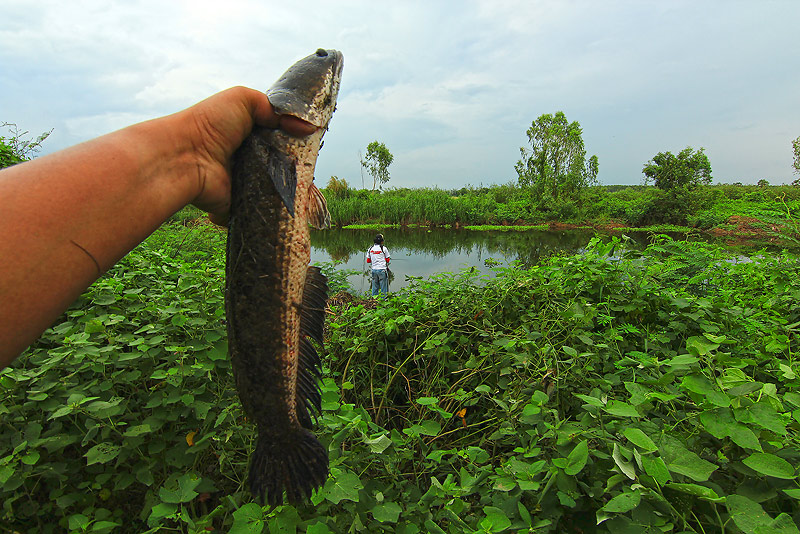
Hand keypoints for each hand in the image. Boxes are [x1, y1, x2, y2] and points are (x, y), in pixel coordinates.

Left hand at [185, 86, 316, 224]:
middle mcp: (251, 159)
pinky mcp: (245, 205)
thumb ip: (277, 108)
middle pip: (285, 166)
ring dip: (293, 192)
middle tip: (309, 171)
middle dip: (300, 170)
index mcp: (252, 135)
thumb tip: (309, 127)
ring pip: (280, 190)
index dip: (299, 142)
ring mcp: (249, 184)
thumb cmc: (210, 124)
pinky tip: (293, 208)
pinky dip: (279, 211)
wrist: (185, 158)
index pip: (283, 140)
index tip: (312, 145)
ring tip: (305, 191)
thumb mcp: (244, 99)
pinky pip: (267, 211)